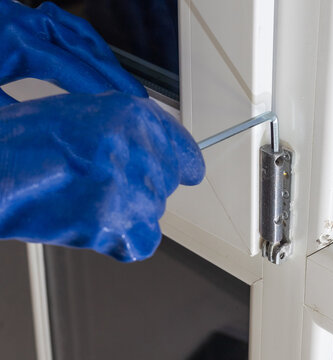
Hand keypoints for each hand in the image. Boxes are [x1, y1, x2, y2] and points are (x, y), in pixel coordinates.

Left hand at [0, 0, 146, 105]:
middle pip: (86, 48)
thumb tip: (53, 128)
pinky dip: (88, 45)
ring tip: (125, 83)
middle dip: (115, 74)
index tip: (120, 110)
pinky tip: (100, 62)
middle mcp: (27, 22)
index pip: (72, 68)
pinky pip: (69, 27)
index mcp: (16, 40)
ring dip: (105, 58)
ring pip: (81, 33)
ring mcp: (29, 16)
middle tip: (138, 97)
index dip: (100, 90)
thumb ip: (16, 112)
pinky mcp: (27, 18)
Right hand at [0, 91, 204, 260]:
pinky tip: (99, 226)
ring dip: (130, 211)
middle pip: (168, 182)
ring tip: (89, 201)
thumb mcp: (85, 113)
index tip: (190, 171)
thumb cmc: (26, 143)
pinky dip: (125, 240)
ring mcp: (132, 188)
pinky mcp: (118, 226)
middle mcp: (140, 148)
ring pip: (154, 210)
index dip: (185, 162)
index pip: (184, 147)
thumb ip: (130, 129)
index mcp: (135, 116)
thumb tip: (162, 146)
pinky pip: (143, 241)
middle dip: (143, 184)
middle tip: (105, 184)